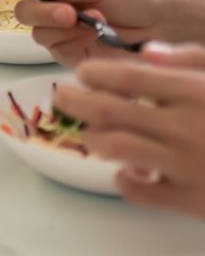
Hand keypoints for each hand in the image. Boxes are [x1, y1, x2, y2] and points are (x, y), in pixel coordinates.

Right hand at [0, 0, 161, 65]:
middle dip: (42, 12)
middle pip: (22, 11)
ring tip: (93, 22)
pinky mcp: (70, 55)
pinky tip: (94, 35)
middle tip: (68, 12)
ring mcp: (58, 33)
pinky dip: (75, 42)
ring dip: (63, 28)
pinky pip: (57, 51)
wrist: (160, 24)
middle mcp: (48, 7)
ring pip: (38, 34)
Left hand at [53, 43, 204, 218]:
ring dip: (94, 137)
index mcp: (193, 90)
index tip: (81, 73)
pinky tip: (125, 172)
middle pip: (108, 109)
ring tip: (89, 133)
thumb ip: (191, 60)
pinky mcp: (192, 201)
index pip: (126, 75)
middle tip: (64, 98)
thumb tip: (148, 53)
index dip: (95, 72)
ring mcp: (186, 165)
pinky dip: (124, 180)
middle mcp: (184, 125)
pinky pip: (140, 191)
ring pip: (116, 147)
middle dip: (76, 101)